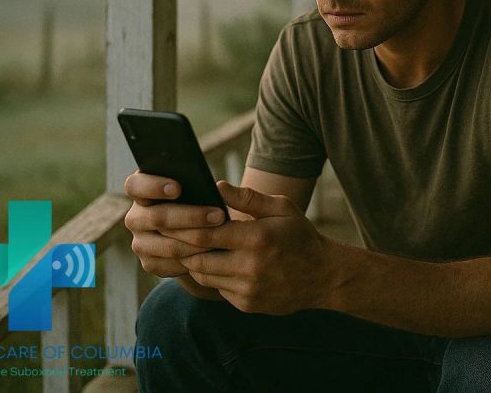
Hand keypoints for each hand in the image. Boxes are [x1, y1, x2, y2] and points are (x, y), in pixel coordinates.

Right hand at [123, 170, 227, 277]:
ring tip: (222, 236)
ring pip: (168, 245)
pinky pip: (171, 264)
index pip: (135, 186)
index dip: (154, 186)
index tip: (178, 188)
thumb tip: (217, 186)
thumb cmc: (198, 198)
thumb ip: (198, 181)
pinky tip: (212, 252)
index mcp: (140, 190)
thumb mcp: (196, 186)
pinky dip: (194, 259)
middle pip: (157, 217)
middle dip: (190, 217)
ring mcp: (140, 242)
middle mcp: (135, 216)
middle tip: (219, 215)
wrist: (198, 231)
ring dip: (197, 242)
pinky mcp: (149, 262)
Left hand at [163, 181, 335, 314]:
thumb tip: (215, 185)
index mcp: (258, 238)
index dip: (181, 226)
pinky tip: (210, 263)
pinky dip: (210, 276)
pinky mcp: (246, 304)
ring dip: (192, 261)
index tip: (167, 218)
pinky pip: (217, 289)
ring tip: (186, 246)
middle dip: (180, 246)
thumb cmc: (300, 236)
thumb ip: (247, 197)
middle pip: (198, 258)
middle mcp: (250, 267)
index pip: (205, 234)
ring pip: (203, 276)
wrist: (323, 276)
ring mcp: (247, 289)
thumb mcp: (281, 208)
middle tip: (167, 234)